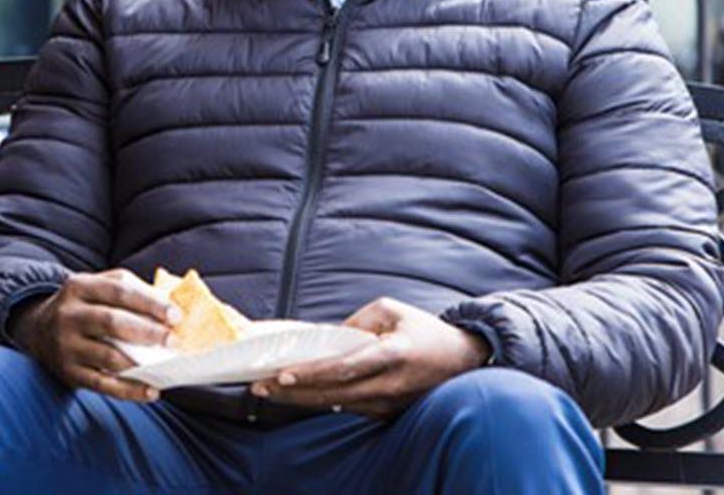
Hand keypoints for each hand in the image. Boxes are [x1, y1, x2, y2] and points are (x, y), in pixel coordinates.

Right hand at [9, 268, 180, 402]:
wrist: (38, 330)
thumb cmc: (83, 307)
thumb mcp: (97, 287)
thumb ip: (130, 289)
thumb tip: (169, 305)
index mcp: (79, 287)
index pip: (119, 291)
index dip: (150, 303)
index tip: (176, 315)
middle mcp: (69, 315)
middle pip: (112, 322)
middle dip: (147, 332)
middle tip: (173, 340)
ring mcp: (66, 346)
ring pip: (108, 356)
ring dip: (141, 363)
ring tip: (166, 367)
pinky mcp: (69, 372)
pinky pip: (103, 384)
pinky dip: (129, 390)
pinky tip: (151, 391)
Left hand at [250, 296, 489, 418]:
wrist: (463, 359)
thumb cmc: (424, 330)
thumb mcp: (391, 311)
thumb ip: (355, 323)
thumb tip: (324, 337)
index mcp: (393, 355)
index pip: (345, 368)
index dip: (313, 374)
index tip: (283, 375)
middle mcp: (390, 385)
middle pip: (333, 393)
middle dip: (293, 391)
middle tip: (260, 386)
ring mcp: (390, 404)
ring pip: (337, 404)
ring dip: (302, 398)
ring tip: (268, 390)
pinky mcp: (388, 413)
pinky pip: (349, 407)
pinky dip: (321, 400)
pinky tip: (296, 394)